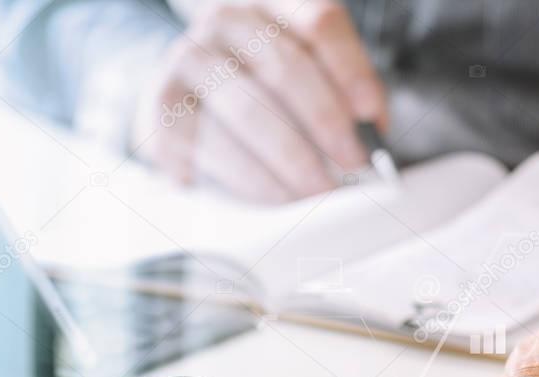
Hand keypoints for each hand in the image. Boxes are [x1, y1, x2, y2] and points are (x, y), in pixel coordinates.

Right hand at [135, 0, 386, 202]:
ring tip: (320, 189)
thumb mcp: (306, 75)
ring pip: (250, 112)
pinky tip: (280, 195)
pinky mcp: (166, 110)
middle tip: (353, 162)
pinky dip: (255, 180)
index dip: (352, 72)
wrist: (189, 100)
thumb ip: (340, 94)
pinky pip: (218, 149)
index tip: (372, 116)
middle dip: (327, 123)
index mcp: (272, 6)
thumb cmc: (261, 90)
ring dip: (294, 160)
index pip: (320, 25)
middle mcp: (226, 23)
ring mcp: (190, 62)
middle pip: (286, 68)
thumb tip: (372, 133)